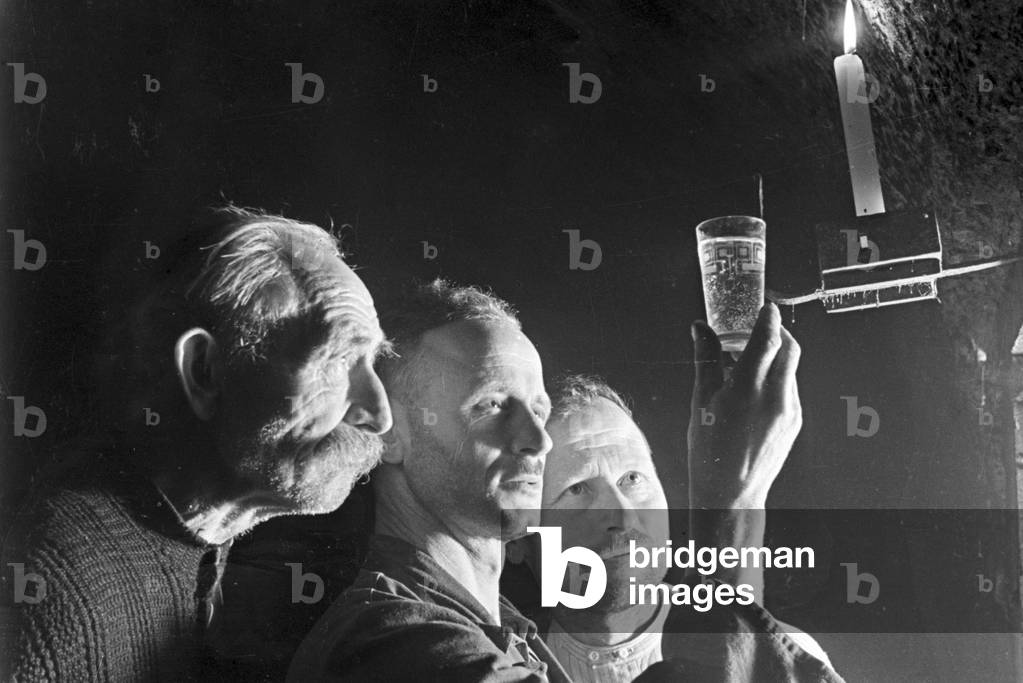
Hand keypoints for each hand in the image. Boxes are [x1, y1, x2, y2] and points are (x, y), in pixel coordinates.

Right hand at [687, 303, 801, 509]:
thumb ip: (706, 359)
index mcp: (747, 389)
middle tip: (759, 326)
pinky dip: (777, 378)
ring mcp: (789, 411)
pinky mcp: (795, 422)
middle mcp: (774, 397)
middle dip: (778, 332)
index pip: (767, 339)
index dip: (767, 317)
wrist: (731, 493)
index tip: (763, 306)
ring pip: (790, 369)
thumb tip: (701, 329)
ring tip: (751, 359)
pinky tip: (756, 387)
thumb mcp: (700, 400)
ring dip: (777, 355)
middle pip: (789, 348)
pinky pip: (790, 389)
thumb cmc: (710, 452)